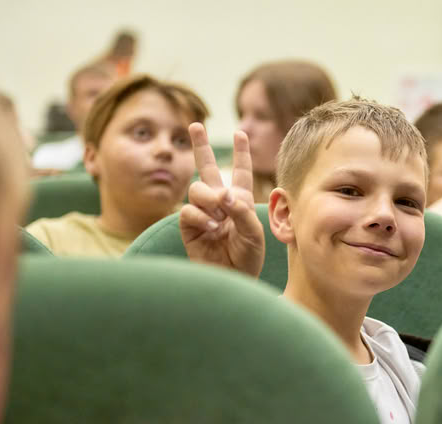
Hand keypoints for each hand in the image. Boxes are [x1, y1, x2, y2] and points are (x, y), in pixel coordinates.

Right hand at [180, 124, 264, 277]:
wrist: (233, 280)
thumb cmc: (248, 257)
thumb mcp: (254, 233)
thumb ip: (241, 210)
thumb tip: (222, 193)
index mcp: (240, 199)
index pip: (240, 171)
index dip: (241, 153)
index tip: (241, 133)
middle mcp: (220, 202)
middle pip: (208, 168)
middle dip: (201, 146)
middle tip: (195, 125)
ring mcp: (203, 213)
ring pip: (197, 189)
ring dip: (208, 198)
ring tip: (219, 215)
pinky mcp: (188, 227)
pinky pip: (187, 210)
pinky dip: (201, 217)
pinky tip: (211, 229)